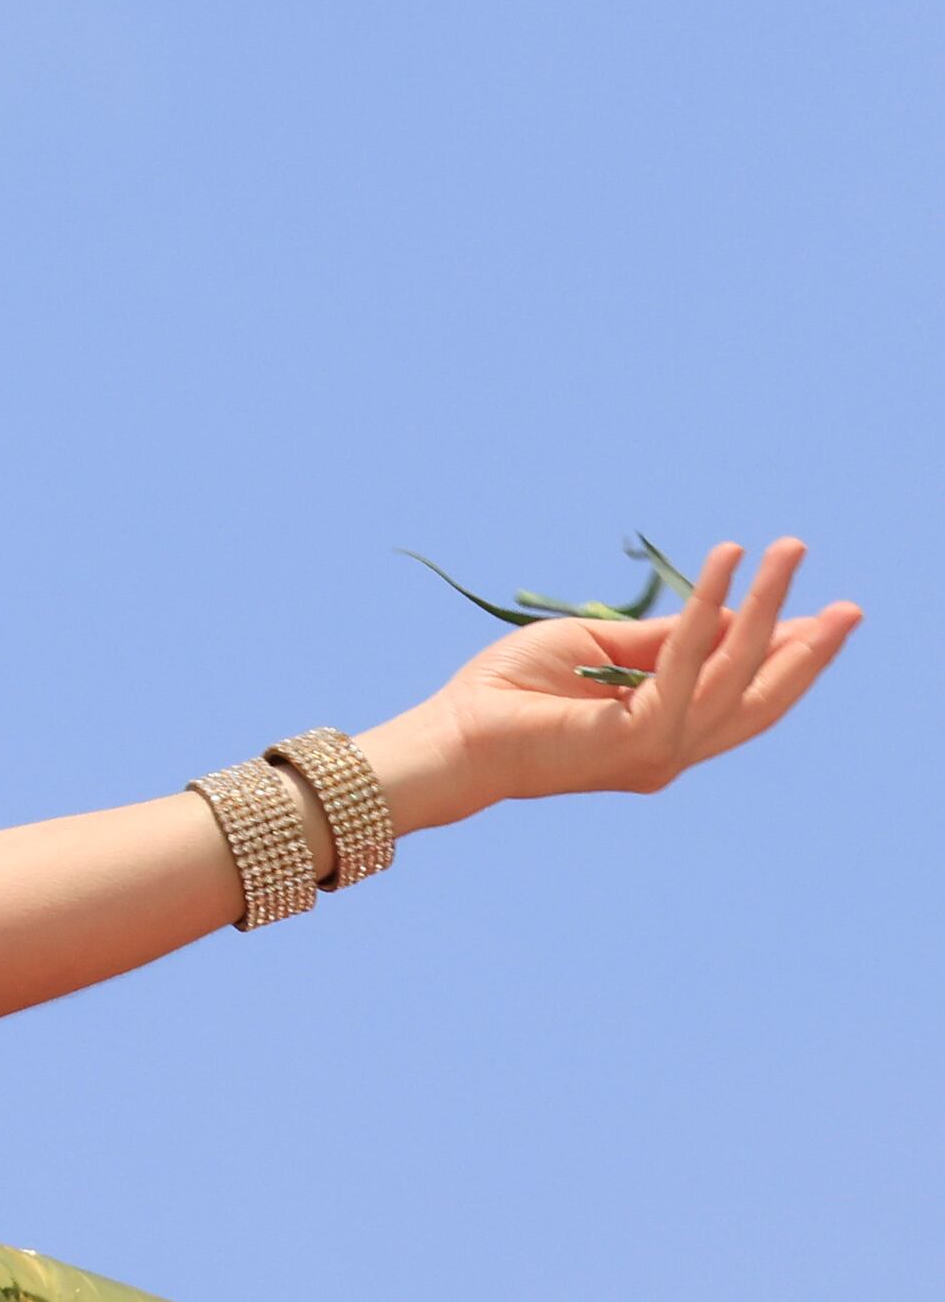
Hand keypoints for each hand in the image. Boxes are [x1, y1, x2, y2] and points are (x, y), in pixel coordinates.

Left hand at [363, 536, 857, 828]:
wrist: (450, 736)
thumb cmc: (510, 693)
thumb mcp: (598, 650)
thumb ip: (661, 638)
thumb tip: (725, 609)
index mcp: (664, 733)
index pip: (743, 696)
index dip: (786, 656)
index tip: (823, 613)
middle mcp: (671, 750)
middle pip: (760, 695)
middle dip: (808, 647)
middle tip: (850, 602)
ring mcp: (658, 751)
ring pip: (736, 673)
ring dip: (769, 607)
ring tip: (789, 550)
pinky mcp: (633, 739)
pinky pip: (684, 663)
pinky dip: (710, 611)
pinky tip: (727, 567)